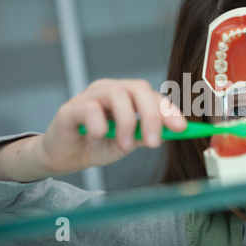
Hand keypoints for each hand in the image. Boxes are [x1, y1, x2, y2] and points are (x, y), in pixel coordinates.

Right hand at [36, 79, 185, 174]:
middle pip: (138, 88)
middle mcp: (109, 90)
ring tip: (124, 145)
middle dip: (152, 114)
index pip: (152, 95)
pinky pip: (90, 109)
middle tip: (154, 142)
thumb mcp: (128, 143)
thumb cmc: (96, 146)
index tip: (181, 128)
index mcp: (127, 97)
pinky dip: (99, 127)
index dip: (168, 110)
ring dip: (126, 122)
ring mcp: (89, 96)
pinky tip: (96, 140)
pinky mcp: (70, 108)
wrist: (63, 158)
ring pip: (116, 94)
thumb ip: (146, 134)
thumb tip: (173, 131)